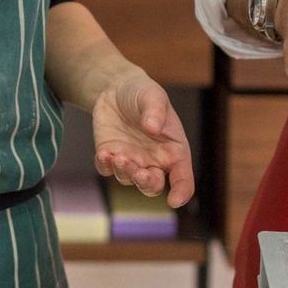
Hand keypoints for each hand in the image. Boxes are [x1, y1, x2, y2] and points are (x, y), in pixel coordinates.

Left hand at [90, 71, 195, 207]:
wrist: (116, 88)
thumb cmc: (143, 93)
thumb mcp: (153, 95)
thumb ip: (155, 110)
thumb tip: (152, 127)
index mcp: (173, 150)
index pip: (183, 177)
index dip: (182, 191)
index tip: (175, 200)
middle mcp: (153, 161)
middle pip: (153, 185)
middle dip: (146, 184)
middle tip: (139, 172)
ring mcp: (131, 160)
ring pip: (128, 179)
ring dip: (124, 172)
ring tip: (118, 156)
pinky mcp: (110, 156)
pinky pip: (106, 169)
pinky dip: (105, 166)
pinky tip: (104, 154)